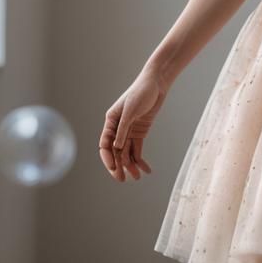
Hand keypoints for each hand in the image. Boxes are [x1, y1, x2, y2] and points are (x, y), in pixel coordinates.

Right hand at [99, 67, 168, 181]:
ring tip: (137, 177)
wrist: (156, 83)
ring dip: (130, 165)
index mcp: (111, 121)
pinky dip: (140, 159)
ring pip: (126, 152)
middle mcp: (118, 128)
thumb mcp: (131, 110)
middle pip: (115, 151)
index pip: (105, 144)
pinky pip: (138, 148)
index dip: (108, 158)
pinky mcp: (140, 131)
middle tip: (122, 179)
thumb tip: (116, 147)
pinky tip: (146, 169)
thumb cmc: (141, 92)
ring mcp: (129, 131)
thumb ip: (123, 128)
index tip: (114, 168)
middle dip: (118, 166)